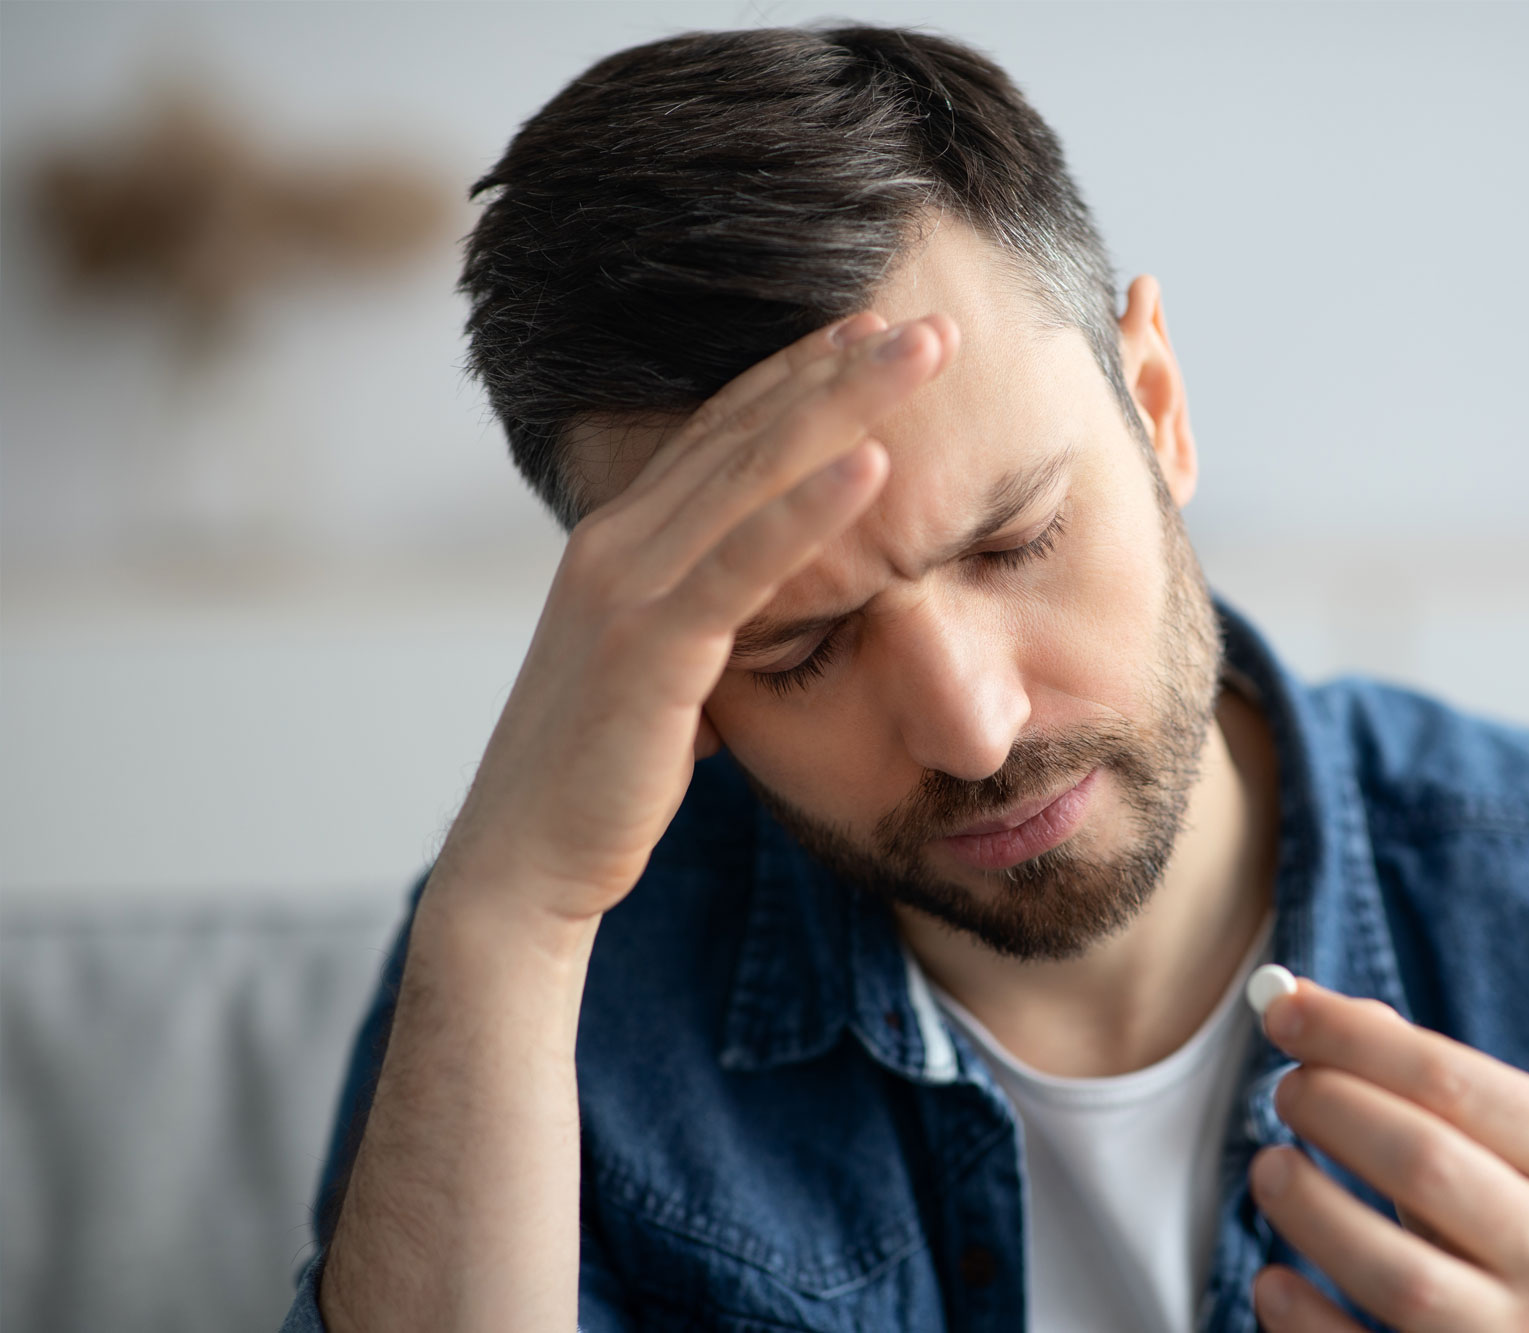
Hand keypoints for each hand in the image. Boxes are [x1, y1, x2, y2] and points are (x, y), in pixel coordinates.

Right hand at [433, 311, 955, 925]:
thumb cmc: (603, 777)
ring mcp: (626, 586)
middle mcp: (618, 543)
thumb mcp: (664, 677)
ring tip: (925, 350)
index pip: (724, 433)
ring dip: (847, 402)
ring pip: (752, 470)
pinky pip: (744, 562)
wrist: (525, 861)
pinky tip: (877, 464)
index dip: (801, 375)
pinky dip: (811, 507)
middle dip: (841, 365)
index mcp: (623, 543)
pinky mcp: (649, 645)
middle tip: (929, 322)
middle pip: (747, 428)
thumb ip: (704, 626)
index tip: (872, 331)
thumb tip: (759, 620)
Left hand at [1248, 980, 1528, 1330]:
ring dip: (1311, 1210)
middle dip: (1332, 1110)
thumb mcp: (1494, 1133)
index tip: (1279, 1012)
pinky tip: (1274, 1280)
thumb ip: (1407, 1065)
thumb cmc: (1505, 1206)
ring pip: (1397, 1276)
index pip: (1449, 1077)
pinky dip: (1305, 1320)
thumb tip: (1296, 1003)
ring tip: (1269, 1170)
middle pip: (1424, 1165)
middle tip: (1283, 1092)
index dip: (1350, 1038)